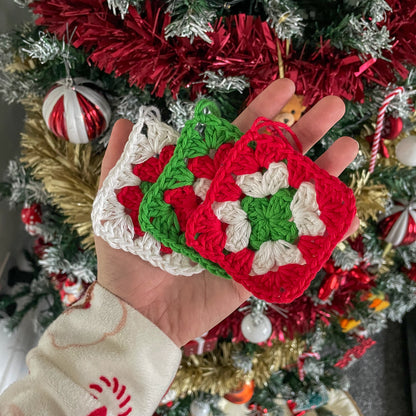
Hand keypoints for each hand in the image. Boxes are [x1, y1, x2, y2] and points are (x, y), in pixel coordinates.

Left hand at [95, 78, 358, 346]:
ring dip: (321, 173)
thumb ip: (123, 161)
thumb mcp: (119, 202)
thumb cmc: (127, 255)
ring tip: (350, 146)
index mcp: (203, 183)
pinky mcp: (258, 264)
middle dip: (303, 132)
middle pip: (273, 162)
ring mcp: (248, 232)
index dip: (262, 113)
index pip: (237, 140)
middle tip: (333, 106)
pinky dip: (321, 230)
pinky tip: (347, 208)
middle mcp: (230, 202)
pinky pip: (294, 245)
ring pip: (290, 197)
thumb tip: (129, 121)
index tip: (287, 88)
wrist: (138, 312)